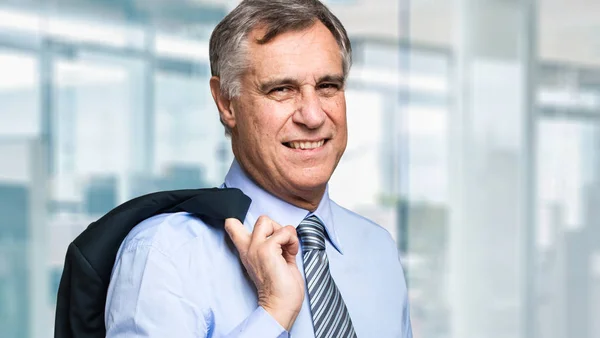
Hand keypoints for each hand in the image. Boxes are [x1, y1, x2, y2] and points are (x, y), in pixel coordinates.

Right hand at [224, 216, 304, 330]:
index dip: (241, 218)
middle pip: (261, 219)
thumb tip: (285, 233)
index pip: (231, 226)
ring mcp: (256, 247)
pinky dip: (292, 241)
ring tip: (287, 251)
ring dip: (285, 234)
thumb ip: (276, 246)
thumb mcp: (275, 261)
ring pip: (269, 221)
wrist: (281, 306)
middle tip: (282, 246)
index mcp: (248, 251)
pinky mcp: (266, 249)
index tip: (256, 229)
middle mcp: (249, 248)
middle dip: (277, 227)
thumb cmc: (282, 289)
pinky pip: (285, 232)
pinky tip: (291, 254)